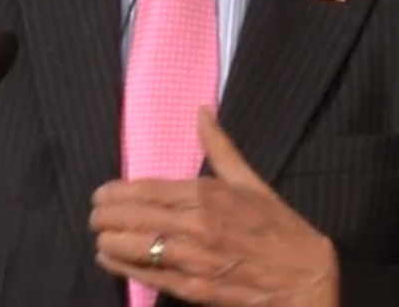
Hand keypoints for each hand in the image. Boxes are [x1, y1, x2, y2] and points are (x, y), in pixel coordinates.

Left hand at [91, 107, 338, 304]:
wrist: (305, 279)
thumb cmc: (279, 228)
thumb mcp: (251, 181)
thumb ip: (220, 146)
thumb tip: (202, 111)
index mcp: (208, 194)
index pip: (147, 190)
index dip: (117, 192)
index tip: (101, 193)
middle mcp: (196, 225)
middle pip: (135, 217)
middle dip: (106, 216)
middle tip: (94, 214)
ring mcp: (193, 259)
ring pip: (135, 247)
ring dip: (109, 240)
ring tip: (98, 235)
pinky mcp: (194, 288)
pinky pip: (149, 275)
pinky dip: (124, 266)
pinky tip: (109, 258)